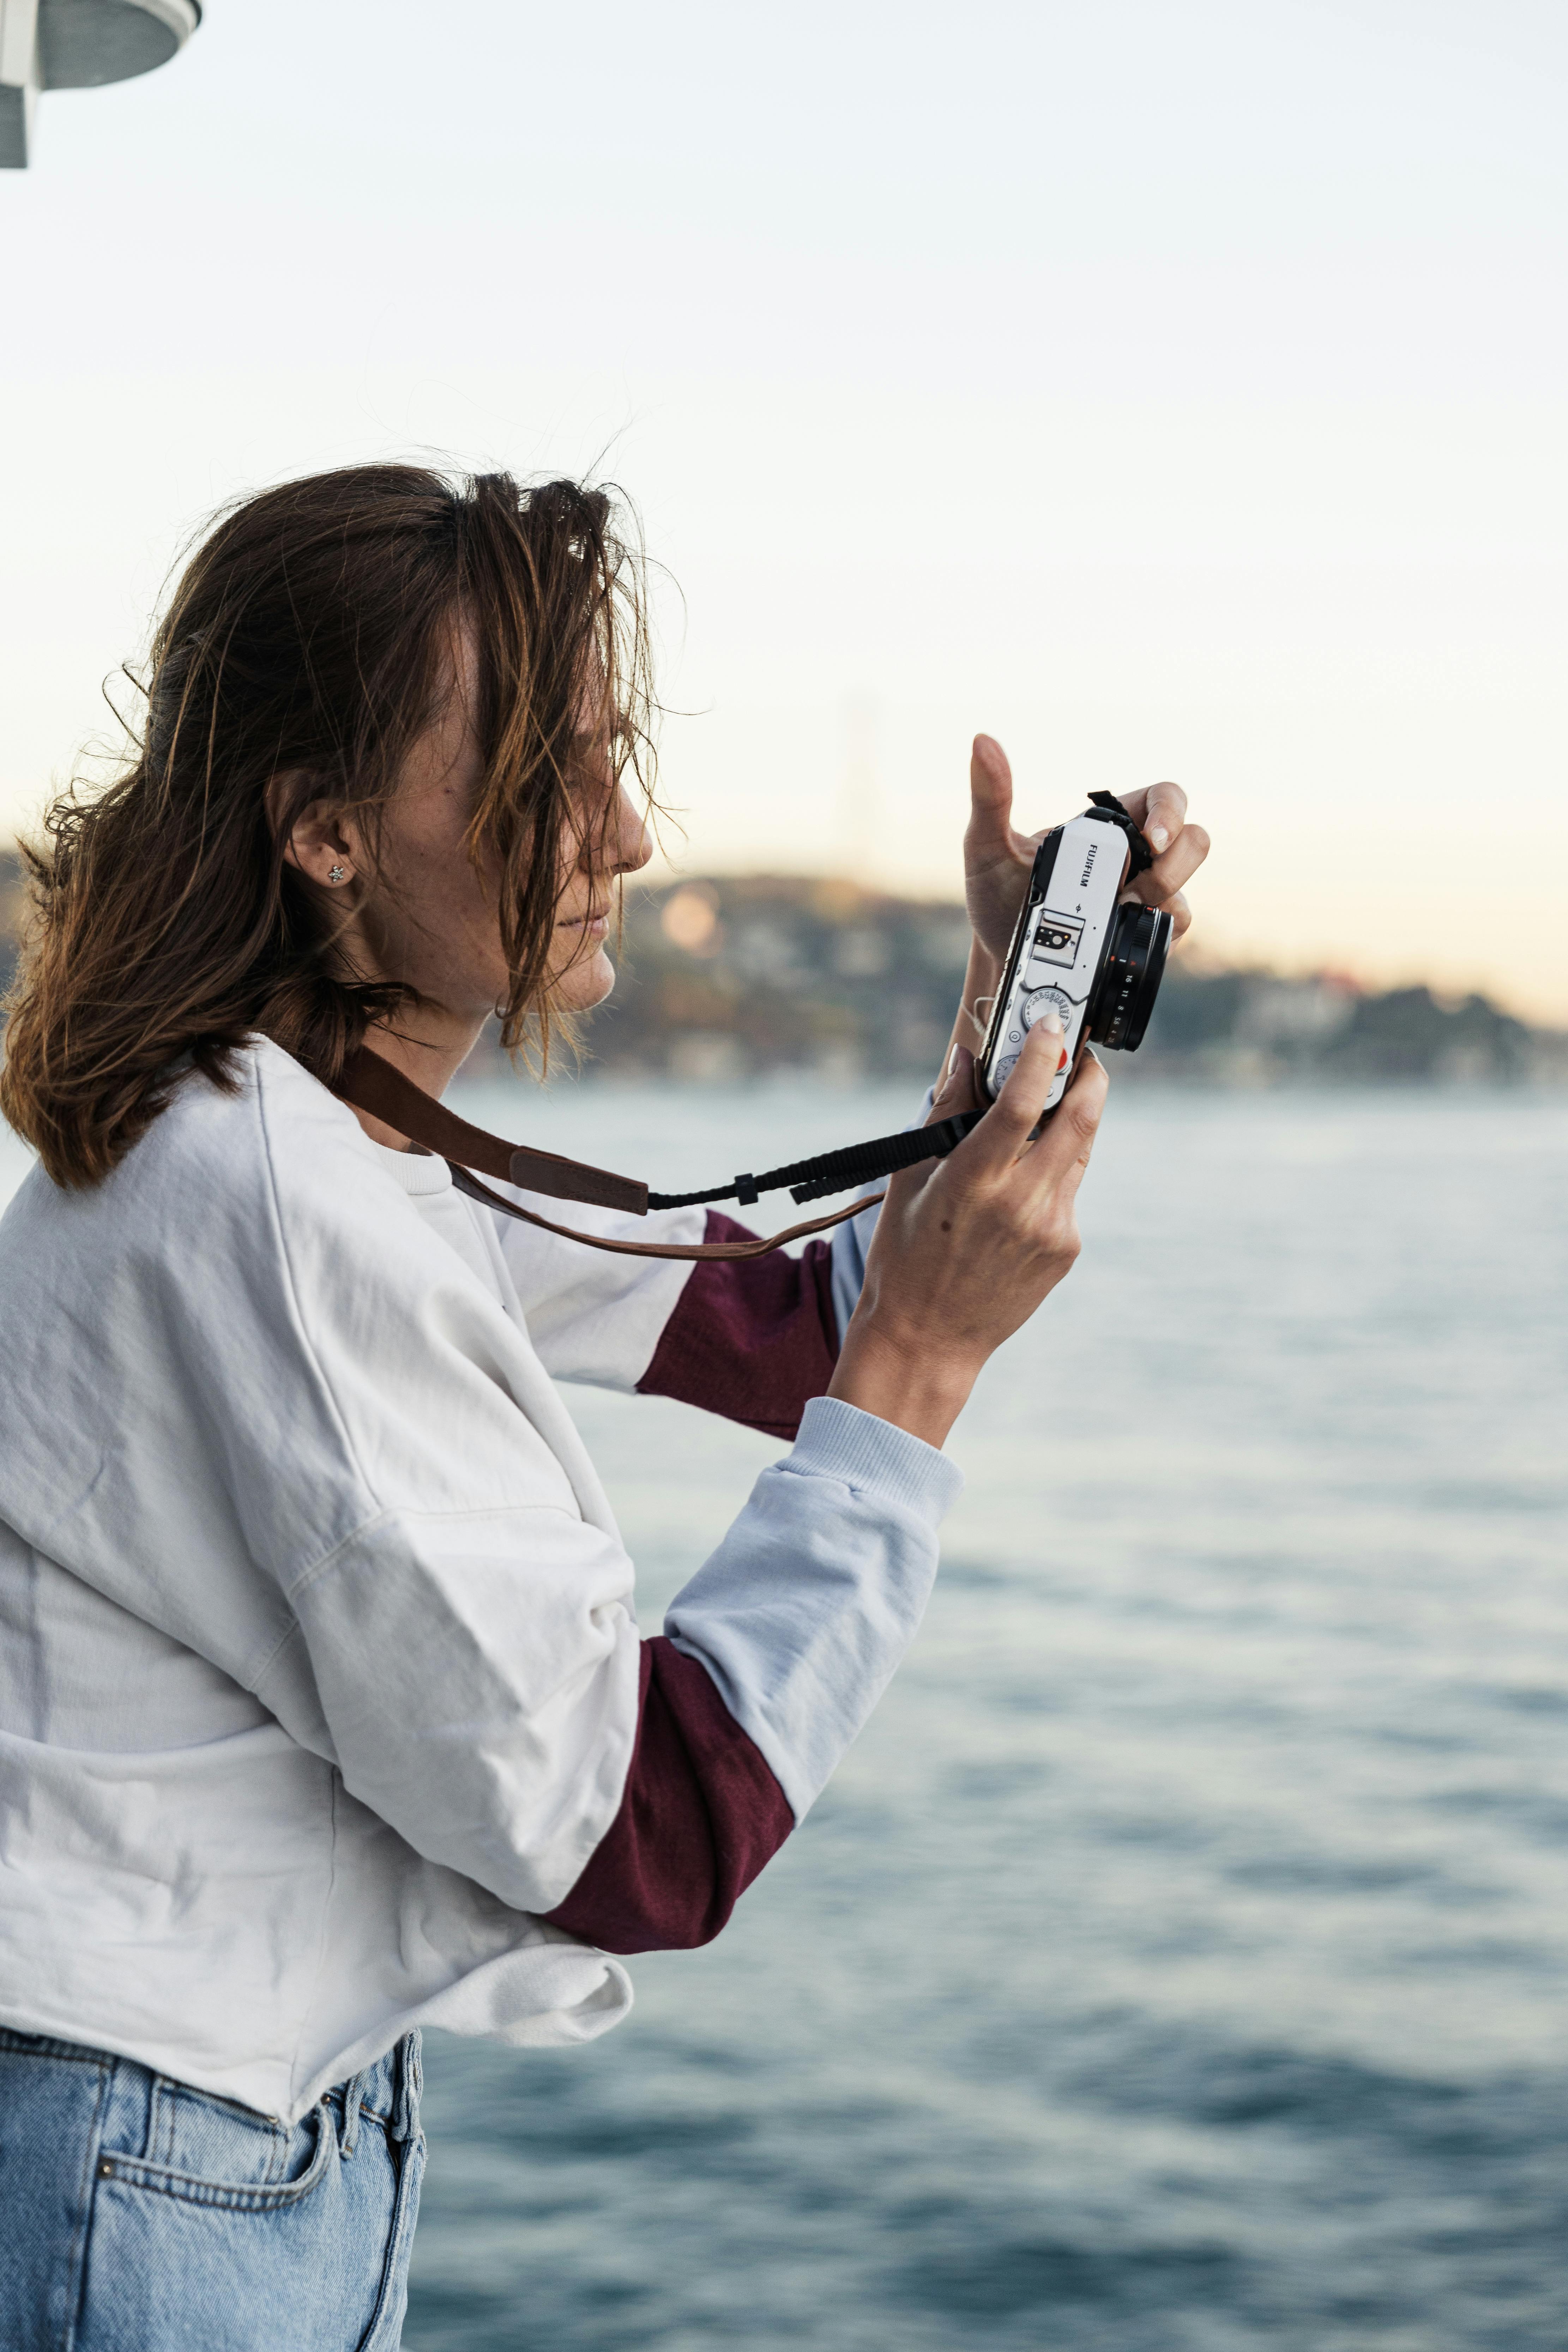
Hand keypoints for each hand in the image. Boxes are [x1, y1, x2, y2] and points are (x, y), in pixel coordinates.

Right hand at [828, 1020, 1108, 1448]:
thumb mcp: (909, 1181)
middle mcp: (1020, 1203)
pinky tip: (1020, 1188)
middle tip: (1082, 1054)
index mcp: (973, 1182)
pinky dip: (1052, 1173)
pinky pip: (1068, 1192)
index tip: (1051, 1022)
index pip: (1020, 1104)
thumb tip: (965, 1058)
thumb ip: (943, 1115)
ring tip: (1046, 1112)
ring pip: (1079, 1153)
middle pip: (1079, 1120)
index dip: (1041, 1056)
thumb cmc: (906, 1256)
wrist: (928, 1339)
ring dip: (1071, 1123)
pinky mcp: (1066, 1248)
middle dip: (1089, 1076)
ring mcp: (1051, 1228)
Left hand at [964, 734, 1210, 963]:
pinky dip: (1155, 933)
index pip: (1164, 798)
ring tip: (1115, 915)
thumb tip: (981, 741)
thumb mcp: (986, 848)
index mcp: (1108, 826)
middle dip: (1174, 865)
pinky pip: (1176, 926)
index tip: (1152, 840)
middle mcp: (1135, 857)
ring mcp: (1146, 896)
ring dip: (1162, 900)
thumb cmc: (997, 898)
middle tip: (1131, 889)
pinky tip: (1119, 940)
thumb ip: (989, 797)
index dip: (1171, 811)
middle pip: (1193, 840)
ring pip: (1185, 887)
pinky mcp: (1148, 932)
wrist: (1002, 959)